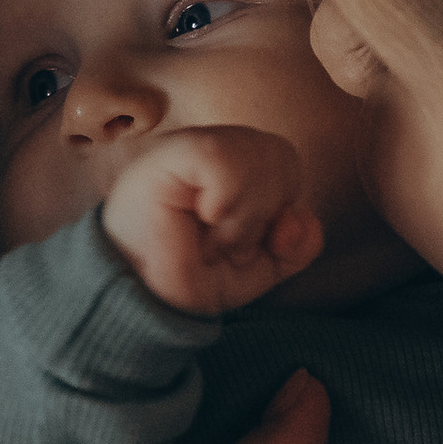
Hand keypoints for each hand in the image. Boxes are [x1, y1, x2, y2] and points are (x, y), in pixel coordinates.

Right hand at [100, 125, 322, 314]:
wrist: (142, 298)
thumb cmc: (189, 276)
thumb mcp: (259, 268)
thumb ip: (295, 245)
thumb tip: (300, 218)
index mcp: (237, 166)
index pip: (286, 163)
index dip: (282, 209)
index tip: (245, 248)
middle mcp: (216, 148)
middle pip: (282, 155)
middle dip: (265, 213)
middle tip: (227, 245)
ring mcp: (192, 145)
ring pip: (259, 152)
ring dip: (245, 213)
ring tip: (213, 236)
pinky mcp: (173, 150)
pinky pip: (226, 158)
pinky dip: (226, 200)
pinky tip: (202, 216)